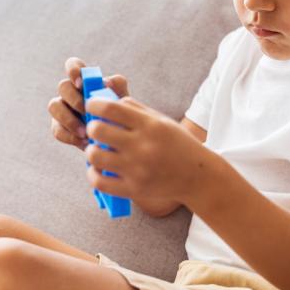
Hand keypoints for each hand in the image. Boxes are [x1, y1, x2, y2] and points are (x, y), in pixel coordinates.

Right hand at [47, 57, 129, 149]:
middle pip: (63, 86)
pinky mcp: (60, 127)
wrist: (119, 140)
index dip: (73, 70)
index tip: (81, 83)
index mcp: (85, 80)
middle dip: (74, 99)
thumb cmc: (121, 115)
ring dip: (68, 119)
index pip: (73, 65)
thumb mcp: (124, 101)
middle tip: (86, 111)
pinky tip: (85, 143)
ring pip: (54, 106)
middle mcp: (71, 92)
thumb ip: (118, 88)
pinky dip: (70, 136)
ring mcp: (63, 109)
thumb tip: (107, 81)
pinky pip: (57, 129)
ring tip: (86, 132)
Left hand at [84, 95, 206, 202]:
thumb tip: (105, 99)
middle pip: (98, 130)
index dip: (93, 105)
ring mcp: (137, 169)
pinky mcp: (134, 190)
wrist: (197, 177)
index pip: (110, 109)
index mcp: (149, 125)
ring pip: (94, 155)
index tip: (92, 107)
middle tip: (96, 130)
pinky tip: (99, 168)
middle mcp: (143, 146)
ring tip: (98, 149)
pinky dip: (93, 174)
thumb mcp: (161, 121)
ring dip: (91, 150)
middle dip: (92, 127)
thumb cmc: (176, 144)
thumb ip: (134, 109)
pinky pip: (99, 181)